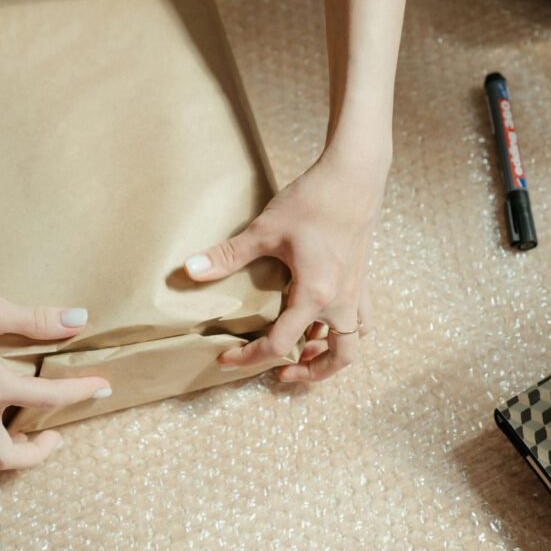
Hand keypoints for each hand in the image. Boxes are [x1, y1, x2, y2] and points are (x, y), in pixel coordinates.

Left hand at [184, 149, 385, 381]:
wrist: (352, 177)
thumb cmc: (311, 202)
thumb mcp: (265, 230)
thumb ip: (228, 255)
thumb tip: (189, 271)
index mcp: (315, 294)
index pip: (280, 343)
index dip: (249, 358)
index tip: (226, 359)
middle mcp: (340, 301)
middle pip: (338, 358)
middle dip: (310, 373)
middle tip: (281, 373)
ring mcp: (355, 290)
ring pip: (355, 342)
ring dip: (332, 355)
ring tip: (305, 352)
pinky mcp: (361, 277)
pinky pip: (361, 318)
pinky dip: (345, 330)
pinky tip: (325, 320)